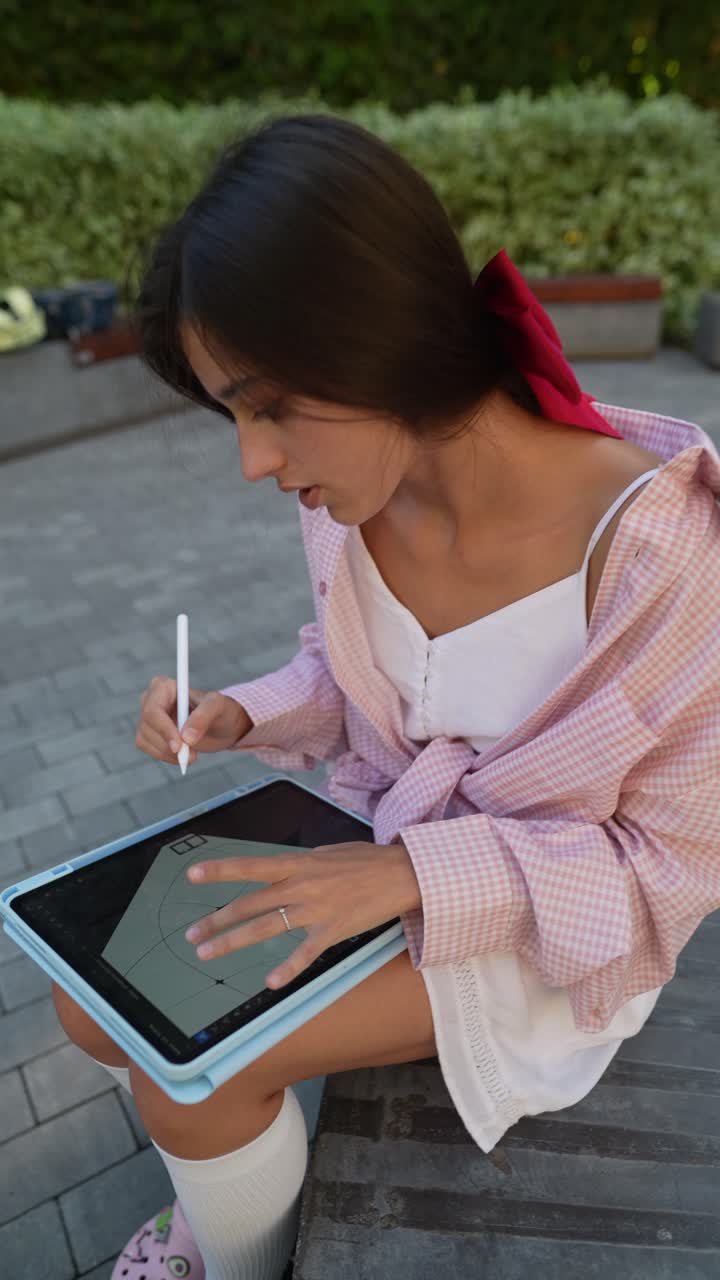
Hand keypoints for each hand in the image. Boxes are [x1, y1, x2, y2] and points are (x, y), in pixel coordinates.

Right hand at [135, 676, 252, 766]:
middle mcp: (150, 699)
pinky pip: (148, 749)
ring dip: (168, 754)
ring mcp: (147, 718)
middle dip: (168, 745)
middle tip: (193, 755)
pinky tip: (184, 755)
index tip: (180, 746)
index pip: (152, 710)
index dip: (164, 730)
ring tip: (193, 754)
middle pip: (146, 727)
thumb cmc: (220, 709)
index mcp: (163, 686)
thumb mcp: (218, 706)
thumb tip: (186, 738)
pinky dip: (166, 757)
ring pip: (144, 740)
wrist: (221, 725)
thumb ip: (203, 717)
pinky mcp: (148, 734)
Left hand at [182, 840, 421, 988]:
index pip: (251, 866)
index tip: (191, 875)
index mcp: (299, 863)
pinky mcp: (333, 930)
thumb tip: (284, 872)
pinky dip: (287, 968)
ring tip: (207, 952)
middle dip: (217, 920)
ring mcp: (316, 908)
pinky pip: (305, 952)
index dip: (220, 870)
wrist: (403, 873)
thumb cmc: (368, 861)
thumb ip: (302, 864)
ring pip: (266, 927)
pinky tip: (270, 982)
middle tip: (191, 934)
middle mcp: (301, 885)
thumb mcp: (328, 853)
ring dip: (233, 941)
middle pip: (250, 904)